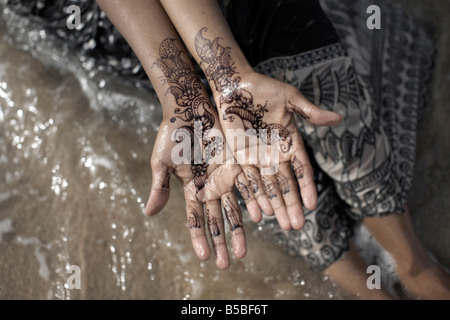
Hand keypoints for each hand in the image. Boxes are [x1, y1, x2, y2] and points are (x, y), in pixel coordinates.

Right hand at [143, 38, 263, 268]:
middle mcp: (209, 185)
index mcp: (190, 187)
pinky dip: (252, 200)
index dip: (199, 237)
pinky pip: (246, 183)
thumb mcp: (161, 162)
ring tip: (244, 249)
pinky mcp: (235, 162)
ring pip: (233, 206)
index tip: (205, 258)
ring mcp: (223, 175)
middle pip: (217, 218)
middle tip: (229, 262)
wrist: (188, 107)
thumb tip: (149, 214)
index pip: (195, 218)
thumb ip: (160, 187)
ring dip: (239, 228)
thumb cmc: (171, 133)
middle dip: (222, 240)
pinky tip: (260, 216)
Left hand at [194, 28, 341, 229]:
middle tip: (297, 226)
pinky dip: (254, 196)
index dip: (306, 188)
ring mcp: (258, 158)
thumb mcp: (290, 99)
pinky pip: (248, 180)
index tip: (312, 205)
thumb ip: (311, 113)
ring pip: (269, 187)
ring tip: (283, 225)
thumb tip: (339, 119)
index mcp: (290, 142)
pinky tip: (260, 213)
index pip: (302, 170)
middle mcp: (276, 154)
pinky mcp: (241, 158)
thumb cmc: (265, 89)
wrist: (235, 86)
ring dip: (276, 206)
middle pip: (286, 184)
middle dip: (291, 205)